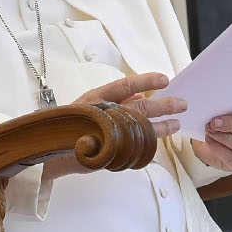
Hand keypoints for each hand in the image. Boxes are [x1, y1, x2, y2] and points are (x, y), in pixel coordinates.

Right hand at [44, 73, 186, 180]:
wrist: (49, 153)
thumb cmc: (69, 126)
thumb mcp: (90, 106)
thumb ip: (114, 100)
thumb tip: (139, 95)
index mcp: (95, 98)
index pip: (124, 85)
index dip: (145, 82)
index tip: (164, 79)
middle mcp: (101, 114)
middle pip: (139, 108)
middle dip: (163, 106)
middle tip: (182, 104)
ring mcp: (105, 133)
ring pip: (141, 128)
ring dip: (162, 126)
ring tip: (176, 124)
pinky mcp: (108, 150)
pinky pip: (134, 146)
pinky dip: (147, 143)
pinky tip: (158, 140)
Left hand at [190, 97, 231, 172]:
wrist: (218, 143)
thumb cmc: (225, 121)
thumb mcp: (226, 110)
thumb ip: (225, 105)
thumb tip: (212, 101)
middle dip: (231, 124)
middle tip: (214, 122)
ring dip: (223, 137)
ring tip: (209, 130)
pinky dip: (219, 148)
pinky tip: (209, 140)